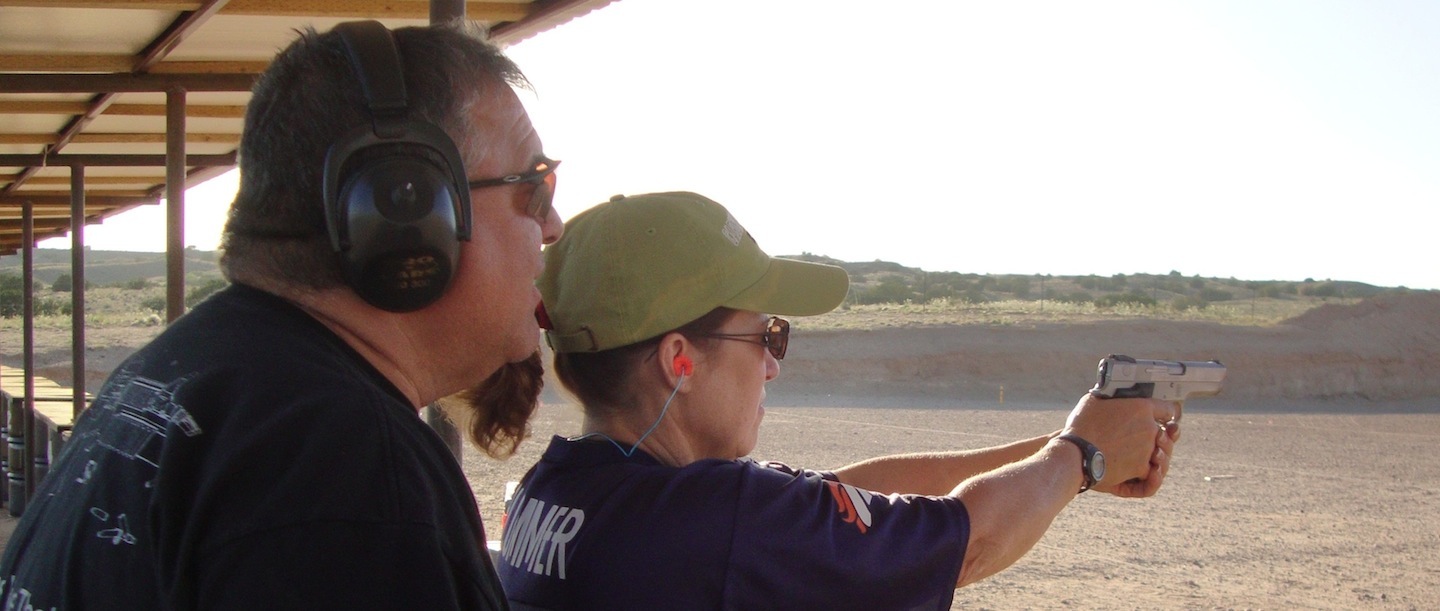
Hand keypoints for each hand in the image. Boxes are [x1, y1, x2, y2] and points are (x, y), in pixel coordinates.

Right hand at [1063, 394, 1180, 490]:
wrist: (1075, 453)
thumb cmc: (1081, 425)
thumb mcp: (1095, 401)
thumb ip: (1112, 398)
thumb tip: (1110, 392)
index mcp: (1142, 407)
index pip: (1168, 409)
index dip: (1168, 414)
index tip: (1167, 418)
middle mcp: (1150, 427)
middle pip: (1165, 434)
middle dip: (1160, 437)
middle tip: (1147, 440)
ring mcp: (1147, 449)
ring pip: (1160, 453)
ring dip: (1153, 455)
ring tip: (1140, 456)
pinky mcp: (1141, 467)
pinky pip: (1150, 471)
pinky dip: (1144, 472)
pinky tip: (1136, 470)